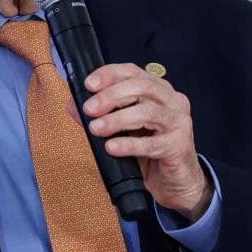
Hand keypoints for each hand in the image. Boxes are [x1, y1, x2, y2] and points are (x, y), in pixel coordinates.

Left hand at [69, 63, 212, 220]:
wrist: (174, 180)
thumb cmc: (147, 145)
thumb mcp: (121, 126)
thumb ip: (99, 113)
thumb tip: (72, 104)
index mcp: (157, 88)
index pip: (132, 71)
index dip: (109, 74)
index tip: (88, 84)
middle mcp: (172, 99)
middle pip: (141, 87)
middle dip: (111, 96)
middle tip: (89, 109)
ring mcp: (179, 122)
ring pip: (147, 112)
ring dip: (117, 119)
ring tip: (96, 128)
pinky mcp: (180, 146)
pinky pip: (153, 143)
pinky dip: (129, 144)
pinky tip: (112, 147)